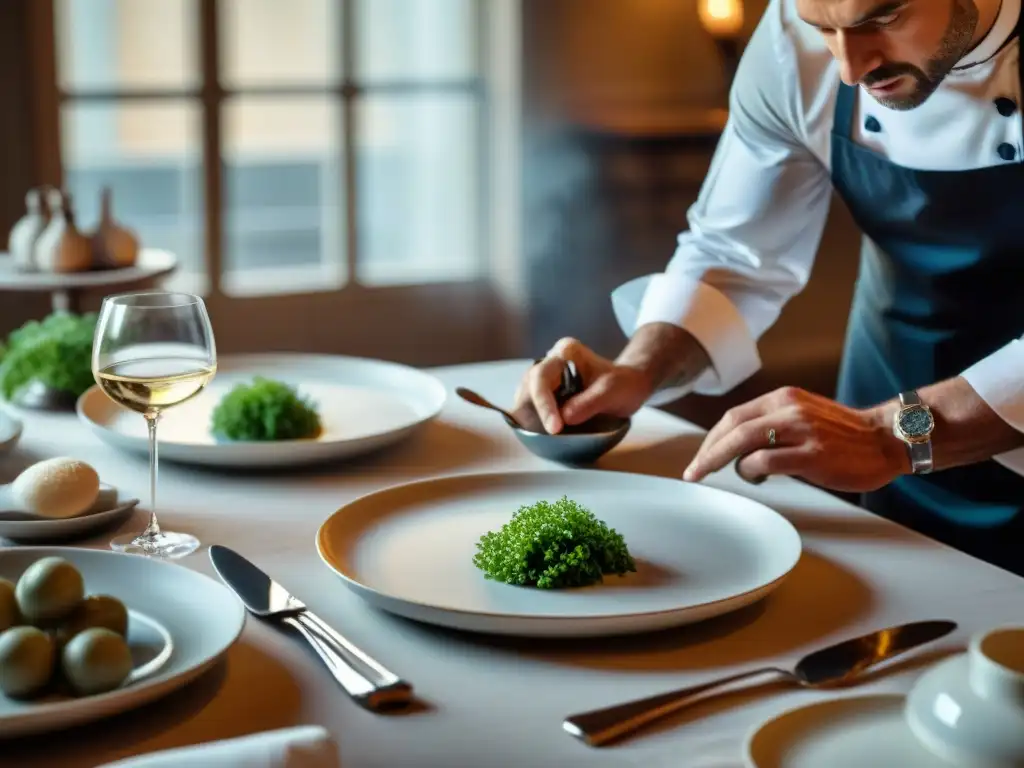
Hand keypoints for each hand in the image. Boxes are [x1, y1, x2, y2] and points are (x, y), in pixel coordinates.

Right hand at [513, 337, 652, 433]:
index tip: (555, 428)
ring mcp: (545, 378)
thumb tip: (564, 417)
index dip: (544, 404)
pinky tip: (545, 433)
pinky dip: (535, 422)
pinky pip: (531, 408)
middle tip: (549, 435)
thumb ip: (589, 402)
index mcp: (564, 353)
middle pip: (528, 388)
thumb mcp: (612, 392)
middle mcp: (549, 361)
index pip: (541, 377)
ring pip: (525, 399)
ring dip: (532, 419)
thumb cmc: (622, 384)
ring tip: (546, 436)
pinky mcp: (545, 394)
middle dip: (534, 413)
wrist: (628, 386)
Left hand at [682, 386, 907, 491]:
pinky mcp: (812, 454)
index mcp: (784, 398)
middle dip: (707, 451)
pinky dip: (750, 471)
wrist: (887, 439)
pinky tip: (756, 478)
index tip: (699, 456)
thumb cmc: (845, 435)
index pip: (734, 416)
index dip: (712, 438)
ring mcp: (801, 430)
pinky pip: (766, 461)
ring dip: (720, 461)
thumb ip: (773, 425)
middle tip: (693, 471)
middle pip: (732, 426)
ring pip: (743, 441)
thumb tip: (738, 448)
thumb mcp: (803, 416)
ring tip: (714, 475)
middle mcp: (789, 409)